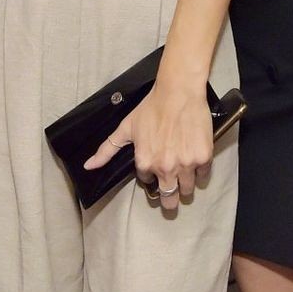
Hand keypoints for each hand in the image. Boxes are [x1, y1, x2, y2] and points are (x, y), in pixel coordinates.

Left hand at [83, 74, 213, 217]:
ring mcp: (186, 164)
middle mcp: (165, 168)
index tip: (155, 166)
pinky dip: (200, 169)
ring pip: (187, 190)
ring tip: (184, 171)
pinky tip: (195, 157)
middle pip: (169, 199)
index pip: (148, 182)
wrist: (178, 92)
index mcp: (145, 163)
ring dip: (185, 184)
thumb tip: (88, 166)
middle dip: (169, 198)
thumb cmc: (151, 107)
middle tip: (171, 193)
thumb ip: (107, 150)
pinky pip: (203, 174)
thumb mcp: (126, 128)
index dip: (151, 174)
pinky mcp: (203, 158)